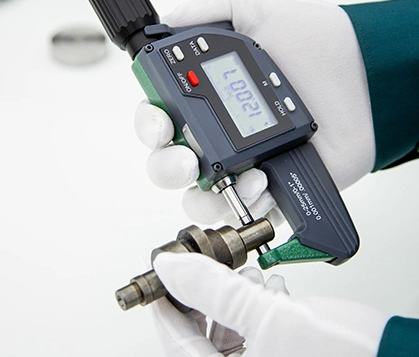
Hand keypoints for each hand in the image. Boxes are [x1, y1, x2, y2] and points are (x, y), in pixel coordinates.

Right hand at [135, 0, 374, 224]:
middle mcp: (217, 134)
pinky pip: (242, 208)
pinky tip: (259, 178)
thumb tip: (171, 17)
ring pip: (197, 197)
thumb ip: (214, 6)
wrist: (365, 79)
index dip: (149, 124)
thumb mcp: (263, 7)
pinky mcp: (271, 185)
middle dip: (166, 166)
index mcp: (206, 98)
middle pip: (168, 163)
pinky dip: (242, 201)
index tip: (160, 121)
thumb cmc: (319, 46)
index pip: (159, 118)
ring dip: (198, 195)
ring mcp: (242, 163)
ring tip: (220, 175)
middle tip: (185, 157)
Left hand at [152, 252, 388, 356]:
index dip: (165, 307)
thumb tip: (174, 268)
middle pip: (200, 337)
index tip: (161, 279)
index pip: (177, 345)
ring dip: (231, 300)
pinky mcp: (278, 354)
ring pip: (225, 332)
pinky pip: (251, 332)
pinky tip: (268, 290)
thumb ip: (216, 290)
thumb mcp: (269, 317)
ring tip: (242, 278)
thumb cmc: (348, 356)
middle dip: (203, 299)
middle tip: (201, 269)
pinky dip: (254, 306)